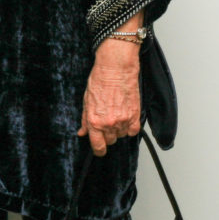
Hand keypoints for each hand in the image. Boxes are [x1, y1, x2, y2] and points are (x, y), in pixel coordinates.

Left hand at [78, 35, 140, 155]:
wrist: (116, 69)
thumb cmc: (99, 81)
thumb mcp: (86, 100)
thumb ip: (85, 120)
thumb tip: (82, 132)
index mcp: (95, 121)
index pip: (98, 146)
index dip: (98, 150)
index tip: (99, 150)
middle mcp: (109, 123)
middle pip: (110, 141)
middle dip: (106, 135)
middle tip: (105, 121)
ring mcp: (124, 121)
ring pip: (121, 136)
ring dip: (118, 129)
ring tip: (114, 113)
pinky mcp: (135, 117)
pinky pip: (133, 131)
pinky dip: (129, 127)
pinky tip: (124, 116)